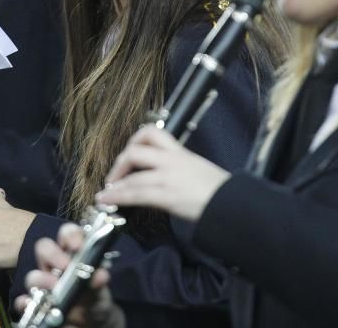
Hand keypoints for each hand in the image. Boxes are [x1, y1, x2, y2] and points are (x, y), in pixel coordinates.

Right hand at [15, 223, 125, 327]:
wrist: (91, 320)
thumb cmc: (94, 298)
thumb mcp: (100, 288)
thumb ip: (99, 281)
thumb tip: (101, 275)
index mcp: (72, 254)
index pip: (67, 234)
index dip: (70, 235)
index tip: (77, 245)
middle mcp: (55, 265)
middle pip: (44, 248)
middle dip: (52, 254)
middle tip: (64, 266)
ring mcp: (44, 284)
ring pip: (33, 275)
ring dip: (40, 279)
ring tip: (53, 288)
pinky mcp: (36, 304)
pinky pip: (24, 301)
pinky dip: (25, 302)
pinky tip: (31, 304)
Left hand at [96, 125, 230, 221]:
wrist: (233, 203)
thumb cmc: (219, 192)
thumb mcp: (198, 170)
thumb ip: (178, 169)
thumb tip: (161, 177)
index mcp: (180, 152)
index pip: (153, 132)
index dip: (134, 141)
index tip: (128, 155)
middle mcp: (173, 160)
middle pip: (136, 150)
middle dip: (120, 163)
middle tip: (114, 178)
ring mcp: (169, 177)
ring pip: (133, 175)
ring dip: (114, 186)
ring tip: (104, 195)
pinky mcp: (168, 195)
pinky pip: (137, 194)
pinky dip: (118, 197)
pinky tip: (109, 201)